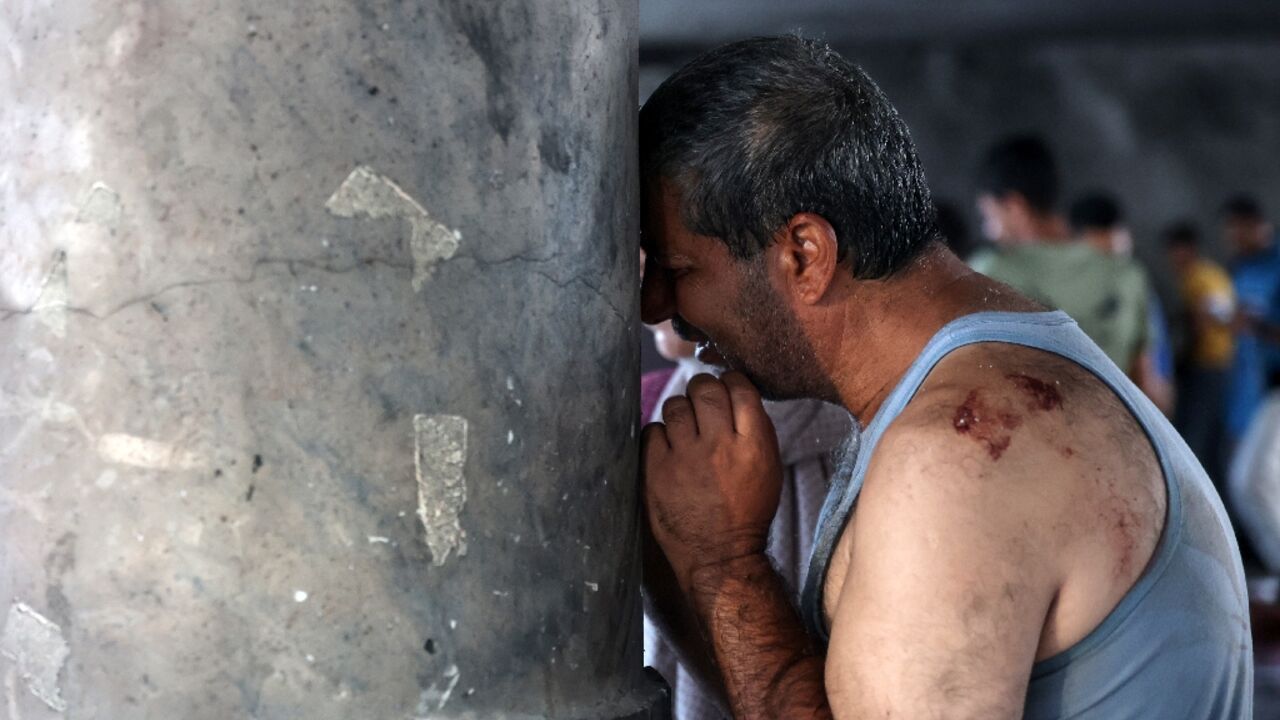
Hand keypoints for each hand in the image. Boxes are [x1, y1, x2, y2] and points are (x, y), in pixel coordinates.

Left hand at [641, 372, 782, 592]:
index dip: (731, 381)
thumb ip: (753, 429)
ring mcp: (685, 458)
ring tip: (685, 429)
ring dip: (681, 411)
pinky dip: (660, 435)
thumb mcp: (768, 467)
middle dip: (703, 388)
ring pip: (675, 405)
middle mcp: (719, 446)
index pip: (740, 388)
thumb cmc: (746, 511)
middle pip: (705, 388)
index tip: (726, 388)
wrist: (719, 556)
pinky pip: (652, 430)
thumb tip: (733, 393)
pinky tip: (669, 449)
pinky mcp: (656, 471)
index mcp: (754, 445)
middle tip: (702, 401)